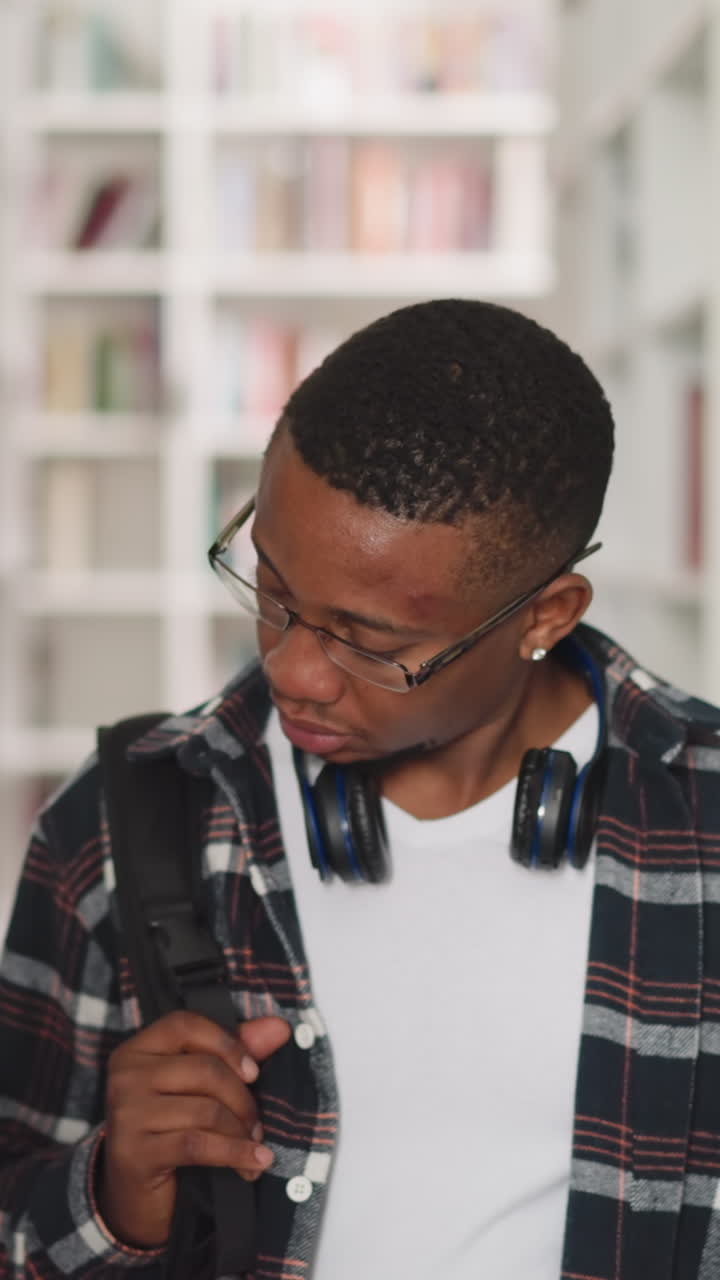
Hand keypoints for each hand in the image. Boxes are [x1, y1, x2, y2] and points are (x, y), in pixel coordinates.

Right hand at [99, 1010, 289, 1247]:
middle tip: (256, 1123)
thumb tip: (279, 1027)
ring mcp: (127, 1114)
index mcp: (138, 1049)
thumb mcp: (200, 1086)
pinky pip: (198, 1145)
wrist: (134, 1195)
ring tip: (254, 1144)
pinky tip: (254, 1163)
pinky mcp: (134, 1152)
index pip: (186, 1025)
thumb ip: (237, 1049)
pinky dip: (235, 1153)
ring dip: (240, 1130)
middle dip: (242, 1099)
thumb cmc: (171, 1129)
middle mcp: (125, 1076)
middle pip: (203, 1070)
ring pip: (205, 1110)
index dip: (227, 1043)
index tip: (254, 1072)